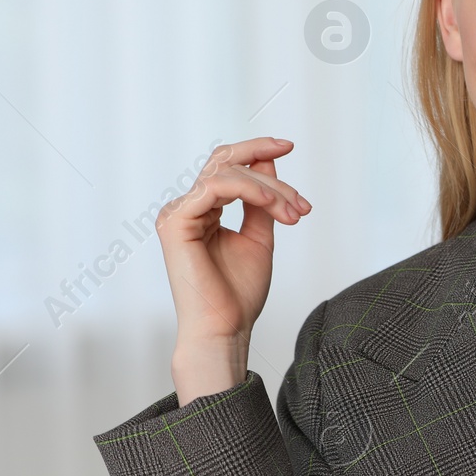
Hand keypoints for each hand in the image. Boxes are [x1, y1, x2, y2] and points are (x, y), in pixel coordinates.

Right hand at [156, 137, 311, 403]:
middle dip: (268, 170)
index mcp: (202, 211)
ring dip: (268, 188)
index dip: (257, 151)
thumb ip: (262, 201)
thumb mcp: (259, 237)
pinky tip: (272, 205)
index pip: (227, 167)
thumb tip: (267, 162)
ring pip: (226, 172)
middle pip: (225, 162)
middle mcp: (186, 209)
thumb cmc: (238, 294)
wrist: (227, 328)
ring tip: (292, 213)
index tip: (288, 147)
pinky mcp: (176, 222)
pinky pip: (215, 186)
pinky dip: (249, 189)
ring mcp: (177, 214)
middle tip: (299, 201)